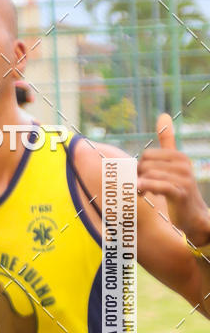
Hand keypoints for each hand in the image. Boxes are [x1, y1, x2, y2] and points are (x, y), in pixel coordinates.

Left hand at [138, 114, 209, 246]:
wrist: (193, 216)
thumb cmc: (178, 190)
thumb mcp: (173, 165)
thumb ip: (168, 142)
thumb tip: (163, 115)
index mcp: (178, 156)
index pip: (147, 156)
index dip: (140, 168)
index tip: (142, 179)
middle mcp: (183, 164)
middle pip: (146, 165)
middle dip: (139, 177)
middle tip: (140, 188)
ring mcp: (183, 178)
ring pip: (149, 175)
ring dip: (140, 186)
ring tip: (143, 193)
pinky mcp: (181, 192)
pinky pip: (158, 185)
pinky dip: (146, 188)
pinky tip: (141, 193)